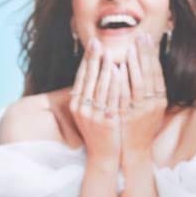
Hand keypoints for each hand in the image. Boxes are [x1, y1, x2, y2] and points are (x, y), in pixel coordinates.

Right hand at [69, 38, 121, 168]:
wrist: (103, 154)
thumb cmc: (98, 131)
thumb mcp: (87, 113)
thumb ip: (88, 95)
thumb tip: (93, 73)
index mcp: (76, 105)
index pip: (81, 78)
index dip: (86, 60)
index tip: (91, 44)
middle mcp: (81, 109)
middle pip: (88, 79)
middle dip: (93, 59)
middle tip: (97, 41)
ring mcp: (93, 115)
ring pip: (100, 87)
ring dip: (105, 68)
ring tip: (110, 52)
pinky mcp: (106, 121)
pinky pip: (111, 98)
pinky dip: (115, 83)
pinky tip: (119, 71)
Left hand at [119, 33, 167, 163]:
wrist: (131, 152)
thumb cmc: (138, 127)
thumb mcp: (149, 108)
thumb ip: (148, 89)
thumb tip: (144, 66)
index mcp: (159, 100)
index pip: (157, 73)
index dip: (152, 55)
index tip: (146, 39)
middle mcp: (152, 105)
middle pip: (149, 75)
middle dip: (144, 55)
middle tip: (139, 36)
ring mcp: (139, 112)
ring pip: (138, 84)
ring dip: (133, 65)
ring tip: (128, 49)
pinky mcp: (126, 118)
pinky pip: (123, 97)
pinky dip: (121, 82)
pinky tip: (116, 70)